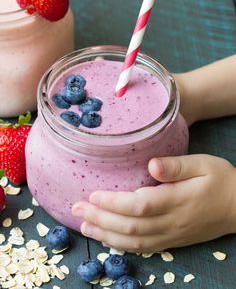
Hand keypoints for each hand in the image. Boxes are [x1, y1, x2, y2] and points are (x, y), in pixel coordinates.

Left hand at [72, 154, 235, 252]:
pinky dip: (122, 246)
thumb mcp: (202, 165)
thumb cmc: (219, 180)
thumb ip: (176, 166)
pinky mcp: (172, 241)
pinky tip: (107, 239)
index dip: (113, 203)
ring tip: (84, 225)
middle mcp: (171, 222)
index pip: (139, 206)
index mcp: (177, 201)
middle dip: (100, 218)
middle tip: (76, 209)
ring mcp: (171, 235)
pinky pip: (143, 248)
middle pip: (130, 226)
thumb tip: (151, 166)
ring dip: (106, 234)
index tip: (92, 194)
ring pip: (133, 241)